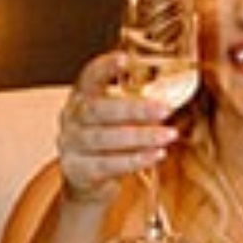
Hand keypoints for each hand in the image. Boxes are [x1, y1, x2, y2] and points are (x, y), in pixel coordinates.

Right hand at [53, 46, 188, 207]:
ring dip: (140, 136)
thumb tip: (170, 98)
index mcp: (82, 98)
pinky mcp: (77, 171)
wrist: (86, 182)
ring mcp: (71, 145)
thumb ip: (135, 107)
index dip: (105, 67)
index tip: (125, 59)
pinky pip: (107, 165)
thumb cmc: (108, 143)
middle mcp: (72, 118)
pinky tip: (156, 155)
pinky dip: (134, 160)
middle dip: (134, 109)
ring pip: (103, 138)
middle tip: (165, 110)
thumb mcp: (116, 120)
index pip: (89, 77)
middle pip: (98, 109)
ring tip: (168, 135)